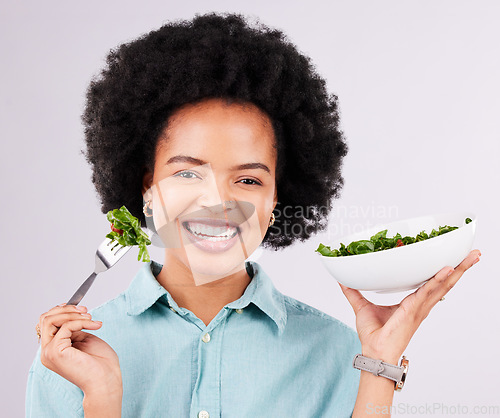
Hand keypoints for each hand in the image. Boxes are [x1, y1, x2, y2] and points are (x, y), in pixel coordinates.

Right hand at [38, 303, 121, 395]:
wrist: (106, 380)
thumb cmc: (100, 363)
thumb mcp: (85, 339)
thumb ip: (74, 329)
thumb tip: (70, 315)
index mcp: (53, 349)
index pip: (47, 323)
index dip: (61, 311)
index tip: (79, 307)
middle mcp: (46, 352)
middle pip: (45, 319)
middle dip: (67, 309)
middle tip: (86, 310)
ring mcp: (49, 352)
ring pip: (50, 320)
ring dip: (73, 313)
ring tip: (90, 317)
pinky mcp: (55, 351)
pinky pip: (66, 326)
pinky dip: (81, 322)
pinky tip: (95, 325)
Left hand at [339, 249, 480, 362]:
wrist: (374, 352)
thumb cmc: (374, 335)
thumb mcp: (362, 306)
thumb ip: (353, 291)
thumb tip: (342, 278)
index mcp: (413, 302)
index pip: (432, 282)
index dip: (444, 270)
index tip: (454, 258)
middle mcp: (421, 304)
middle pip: (445, 281)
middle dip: (461, 267)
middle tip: (474, 252)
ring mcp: (420, 307)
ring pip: (443, 285)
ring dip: (458, 270)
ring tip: (471, 256)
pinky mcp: (414, 310)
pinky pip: (428, 292)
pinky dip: (438, 280)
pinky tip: (447, 270)